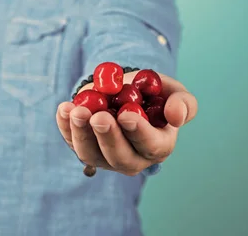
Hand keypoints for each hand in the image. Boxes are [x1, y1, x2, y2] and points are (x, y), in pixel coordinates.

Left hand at [56, 71, 196, 175]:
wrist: (124, 89)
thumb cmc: (152, 94)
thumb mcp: (172, 91)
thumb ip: (182, 103)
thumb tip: (175, 116)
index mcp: (158, 146)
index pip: (150, 146)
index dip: (139, 133)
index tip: (126, 115)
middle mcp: (131, 158)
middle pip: (119, 157)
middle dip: (107, 137)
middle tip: (99, 117)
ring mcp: (103, 156)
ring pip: (90, 154)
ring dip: (82, 133)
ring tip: (76, 111)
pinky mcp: (82, 146)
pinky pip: (71, 140)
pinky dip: (65, 125)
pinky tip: (64, 108)